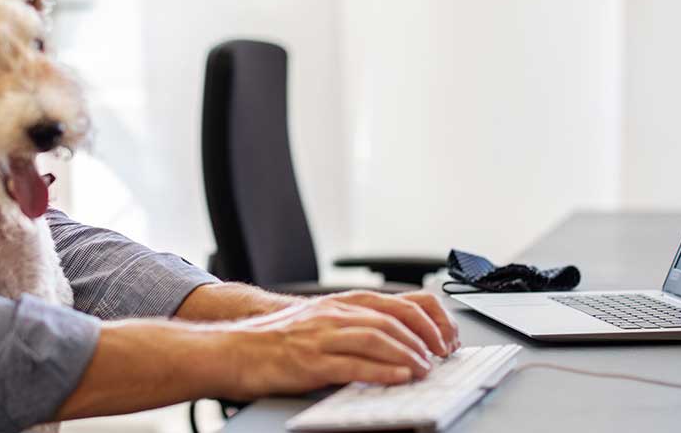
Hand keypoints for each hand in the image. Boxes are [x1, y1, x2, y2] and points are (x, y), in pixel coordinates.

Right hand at [211, 297, 450, 398]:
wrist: (234, 348)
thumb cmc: (277, 340)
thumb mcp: (323, 323)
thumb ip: (356, 326)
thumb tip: (399, 342)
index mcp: (343, 304)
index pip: (400, 302)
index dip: (430, 320)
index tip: (446, 339)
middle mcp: (336, 314)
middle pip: (394, 319)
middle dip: (425, 339)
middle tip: (441, 358)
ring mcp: (322, 336)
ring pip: (378, 338)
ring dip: (408, 355)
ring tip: (425, 370)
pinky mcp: (310, 361)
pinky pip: (352, 364)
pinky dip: (381, 371)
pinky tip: (398, 378)